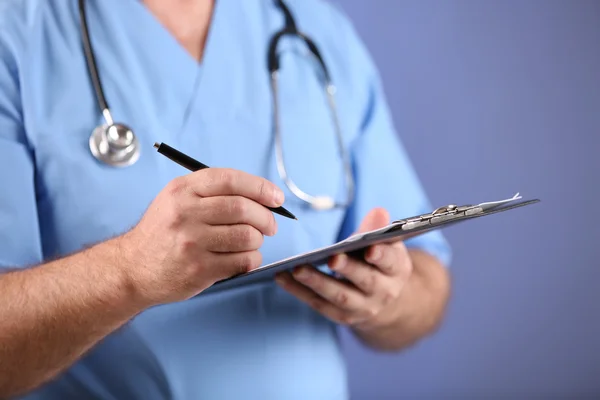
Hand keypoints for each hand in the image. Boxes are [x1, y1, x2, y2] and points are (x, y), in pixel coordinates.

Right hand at [118, 168, 283, 305]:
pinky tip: (243, 258)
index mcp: (182, 190)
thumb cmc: (163, 232)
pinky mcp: (199, 270)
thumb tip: (262, 196)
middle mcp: (185, 213)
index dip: (260, 187)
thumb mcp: (176, 199)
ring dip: (258, 240)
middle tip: (270, 225)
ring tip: (252, 242)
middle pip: (243, 208)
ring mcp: (191, 243)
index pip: (230, 180)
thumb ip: (212, 192)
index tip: (276, 198)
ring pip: (247, 236)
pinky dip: (252, 259)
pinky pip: (242, 261)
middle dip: (266, 217)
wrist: (132, 268)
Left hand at [275, 208, 412, 329]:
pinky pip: (319, 304)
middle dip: (348, 269)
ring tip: (297, 268)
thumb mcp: (385, 244)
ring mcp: (363, 307)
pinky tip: (283, 277)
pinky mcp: (342, 316)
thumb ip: (377, 229)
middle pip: (365, 281)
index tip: (370, 249)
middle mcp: (383, 292)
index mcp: (397, 269)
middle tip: (331, 258)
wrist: (383, 299)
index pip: (391, 262)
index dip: (382, 256)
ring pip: (340, 296)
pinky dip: (299, 291)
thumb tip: (379, 213)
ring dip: (317, 282)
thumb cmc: (379, 262)